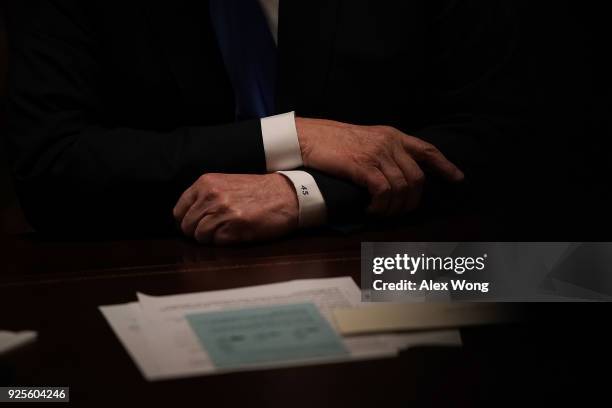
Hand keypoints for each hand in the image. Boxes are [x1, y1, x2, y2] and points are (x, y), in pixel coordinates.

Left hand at [173, 173, 298, 243]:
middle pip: (187, 226)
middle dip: (199, 232)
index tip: (198, 225)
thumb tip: (186, 217)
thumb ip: (205, 197)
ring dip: (212, 238)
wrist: (287, 195)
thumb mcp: (226, 184)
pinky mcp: (236, 226)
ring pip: (200, 236)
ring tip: (228, 231)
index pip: (179, 211)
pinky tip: (238, 233)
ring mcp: (223, 211)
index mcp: (205, 183)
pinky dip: (225, 242)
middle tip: (216, 231)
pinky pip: (217, 242)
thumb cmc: (258, 192)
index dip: (187, 222)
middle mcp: (211, 195)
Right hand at [295, 118, 463, 215]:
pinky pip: (384, 191)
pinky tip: (371, 209)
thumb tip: (397, 174)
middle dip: (412, 202)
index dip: (445, 166)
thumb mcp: (366, 139)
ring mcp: (377, 154)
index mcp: (393, 136)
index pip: (427, 150)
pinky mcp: (363, 165)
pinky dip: (381, 206)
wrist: (309, 137)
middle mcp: (390, 143)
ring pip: (402, 188)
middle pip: (417, 178)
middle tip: (398, 212)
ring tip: (380, 213)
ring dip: (393, 208)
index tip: (458, 179)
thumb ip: (385, 152)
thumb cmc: (334, 142)